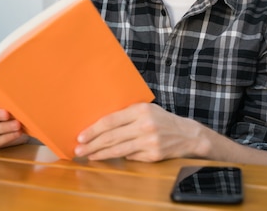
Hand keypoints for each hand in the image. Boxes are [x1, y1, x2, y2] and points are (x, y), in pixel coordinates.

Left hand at [74, 102, 205, 161]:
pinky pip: (130, 157)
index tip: (81, 136)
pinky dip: (118, 157)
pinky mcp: (153, 155)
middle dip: (92, 144)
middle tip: (79, 149)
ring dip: (100, 154)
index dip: (93, 130)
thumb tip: (101, 125)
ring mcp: (149, 141)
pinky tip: (106, 158)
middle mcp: (144, 126)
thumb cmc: (161, 119)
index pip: (110, 120)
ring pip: (118, 150)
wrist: (187, 134)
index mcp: (140, 110)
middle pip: (111, 137)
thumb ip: (126, 114)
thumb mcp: (146, 109)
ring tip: (88, 156)